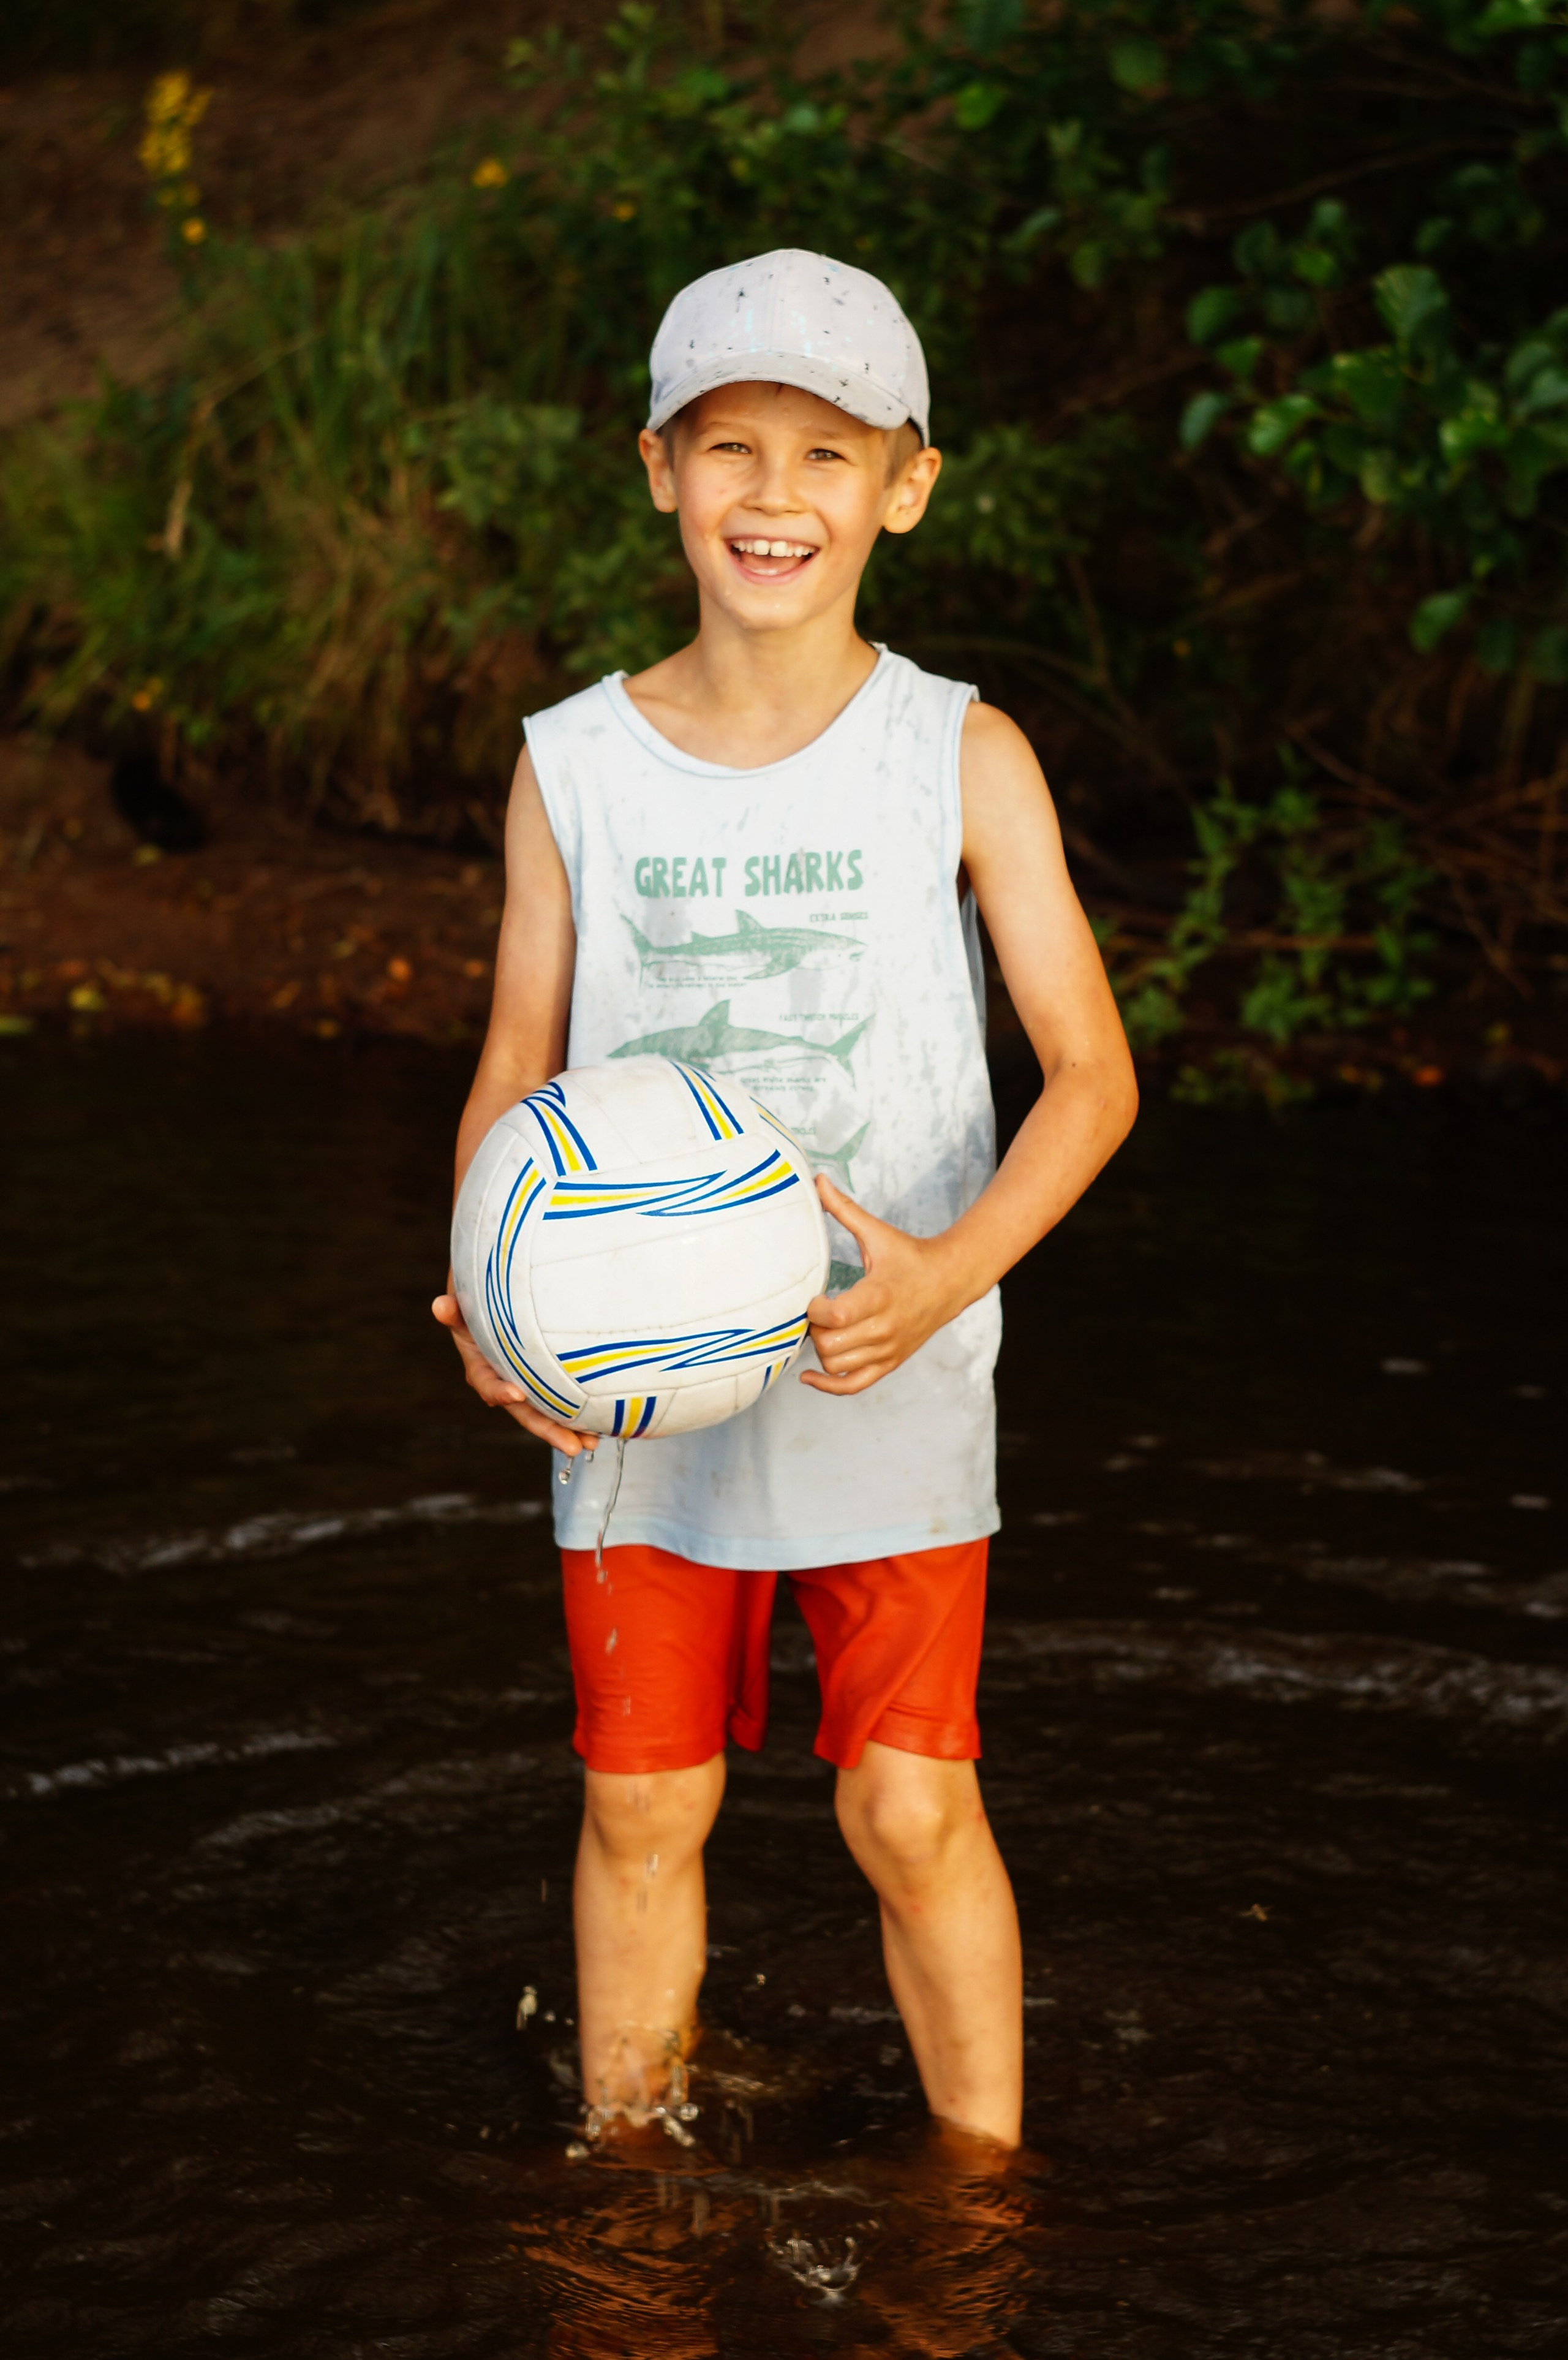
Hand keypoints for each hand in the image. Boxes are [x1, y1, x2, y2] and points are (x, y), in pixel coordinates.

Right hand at [432, 1284, 595, 1455]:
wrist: (497, 1298)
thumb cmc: (480, 1297)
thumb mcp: (465, 1302)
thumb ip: (455, 1311)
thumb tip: (440, 1306)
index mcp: (480, 1367)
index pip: (487, 1384)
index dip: (500, 1391)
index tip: (517, 1394)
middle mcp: (503, 1382)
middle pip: (524, 1410)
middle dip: (548, 1430)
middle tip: (574, 1448)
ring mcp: (525, 1384)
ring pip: (546, 1411)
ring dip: (568, 1428)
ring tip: (593, 1442)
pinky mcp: (543, 1381)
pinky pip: (559, 1399)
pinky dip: (578, 1410)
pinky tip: (600, 1420)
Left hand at [801, 1177, 968, 1396]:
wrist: (951, 1280)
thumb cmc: (908, 1255)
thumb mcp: (877, 1233)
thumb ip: (844, 1209)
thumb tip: (817, 1179)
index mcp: (878, 1295)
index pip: (833, 1316)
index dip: (813, 1309)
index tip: (815, 1296)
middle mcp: (883, 1328)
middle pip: (829, 1345)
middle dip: (815, 1329)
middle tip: (819, 1313)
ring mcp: (888, 1349)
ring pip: (836, 1365)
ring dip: (823, 1349)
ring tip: (826, 1330)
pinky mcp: (890, 1362)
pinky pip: (853, 1385)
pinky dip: (829, 1385)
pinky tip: (811, 1376)